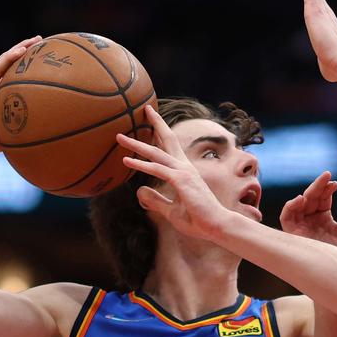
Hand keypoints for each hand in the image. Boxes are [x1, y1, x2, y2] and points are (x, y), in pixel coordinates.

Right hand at [0, 36, 43, 153]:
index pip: (10, 71)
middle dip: (25, 49)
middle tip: (41, 41)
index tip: (40, 55)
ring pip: (4, 59)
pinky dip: (11, 57)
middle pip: (8, 61)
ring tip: (37, 40)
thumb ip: (26, 121)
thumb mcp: (14, 127)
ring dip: (21, 47)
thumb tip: (48, 125)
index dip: (24, 61)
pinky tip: (24, 50)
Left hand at [115, 105, 232, 241]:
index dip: (160, 132)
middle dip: (155, 122)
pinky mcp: (181, 181)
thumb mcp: (170, 211)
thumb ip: (155, 201)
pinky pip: (157, 170)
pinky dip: (141, 164)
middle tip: (144, 109)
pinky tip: (126, 160)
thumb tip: (139, 192)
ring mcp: (184, 173)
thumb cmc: (198, 220)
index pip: (171, 147)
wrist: (217, 227)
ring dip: (136, 144)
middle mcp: (185, 167)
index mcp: (184, 172)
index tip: (150, 120)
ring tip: (119, 137)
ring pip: (156, 153)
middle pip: (167, 139)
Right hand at [280, 172, 336, 255]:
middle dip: (318, 186)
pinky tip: (302, 199)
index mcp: (324, 219)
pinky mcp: (294, 236)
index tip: (335, 183)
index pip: (322, 198)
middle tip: (327, 176)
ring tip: (318, 187)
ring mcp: (302, 228)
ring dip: (306, 194)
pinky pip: (286, 218)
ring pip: (298, 205)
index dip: (327, 188)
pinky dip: (290, 207)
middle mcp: (311, 222)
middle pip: (310, 198)